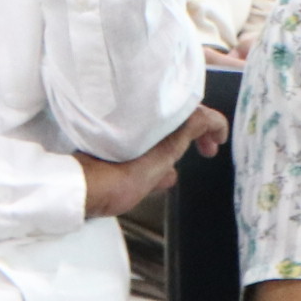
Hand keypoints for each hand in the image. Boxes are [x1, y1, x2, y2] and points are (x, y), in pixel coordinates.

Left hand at [77, 105, 228, 219]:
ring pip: (165, 130)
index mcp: (152, 116)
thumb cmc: (116, 176)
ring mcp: (129, 133)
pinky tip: (168, 172)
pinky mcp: (119, 148)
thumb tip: (206, 120)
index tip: (220, 139)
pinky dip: (165, 152)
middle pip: (178, 117)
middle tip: (210, 150)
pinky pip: (150, 142)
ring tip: (194, 157)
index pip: (191, 109)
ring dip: (183, 142)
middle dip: (199, 131)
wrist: (81, 192)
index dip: (212, 122)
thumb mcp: (161, 156)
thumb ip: (184, 135)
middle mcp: (140, 118)